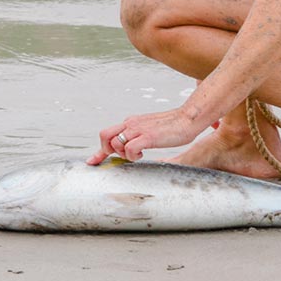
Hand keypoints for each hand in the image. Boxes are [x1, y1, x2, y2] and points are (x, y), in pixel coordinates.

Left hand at [86, 107, 203, 164]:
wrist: (187, 119)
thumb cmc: (172, 127)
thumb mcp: (149, 130)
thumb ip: (138, 136)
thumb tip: (130, 146)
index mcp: (131, 122)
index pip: (108, 133)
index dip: (98, 151)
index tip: (92, 161)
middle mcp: (131, 123)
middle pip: (105, 135)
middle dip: (107, 151)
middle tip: (121, 157)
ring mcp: (138, 129)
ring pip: (116, 143)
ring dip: (123, 155)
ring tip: (138, 155)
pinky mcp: (148, 136)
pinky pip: (130, 148)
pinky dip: (133, 156)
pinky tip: (143, 155)